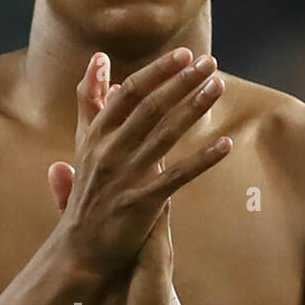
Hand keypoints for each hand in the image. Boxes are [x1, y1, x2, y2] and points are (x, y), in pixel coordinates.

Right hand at [51, 47, 231, 283]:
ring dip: (194, 108)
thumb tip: (99, 59)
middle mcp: (109, 152)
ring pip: (164, 135)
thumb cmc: (87, 194)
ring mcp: (125, 177)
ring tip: (218, 88)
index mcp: (96, 136)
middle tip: (209, 63)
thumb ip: (92, 102)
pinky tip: (225, 145)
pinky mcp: (141, 202)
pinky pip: (177, 176)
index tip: (183, 55)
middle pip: (150, 108)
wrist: (79, 249)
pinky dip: (202, 159)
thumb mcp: (84, 142)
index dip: (157, 72)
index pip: (129, 94)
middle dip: (181, 82)